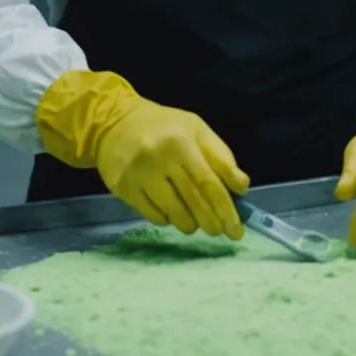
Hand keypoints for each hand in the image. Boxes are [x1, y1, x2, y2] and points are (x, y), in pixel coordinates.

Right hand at [36, 71, 247, 238]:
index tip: (236, 227)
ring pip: (173, 212)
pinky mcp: (123, 190)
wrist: (114, 123)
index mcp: (181, 142)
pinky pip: (152, 215)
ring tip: (196, 224)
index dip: (225, 208)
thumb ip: (221, 157)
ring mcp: (138, 176)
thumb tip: (241, 187)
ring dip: (190, 224)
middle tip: (220, 232)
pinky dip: (168, 220)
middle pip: (192, 201)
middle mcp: (159, 160)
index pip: (209, 182)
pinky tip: (173, 215)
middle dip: (211, 222)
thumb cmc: (164, 126)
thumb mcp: (197, 130)